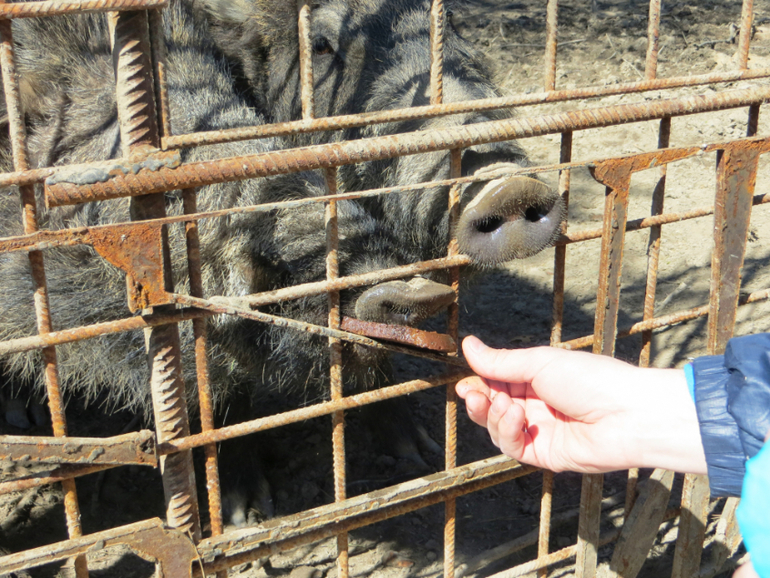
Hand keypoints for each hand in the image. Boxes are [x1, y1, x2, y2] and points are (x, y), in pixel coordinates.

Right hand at [456, 336, 706, 473]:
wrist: (628, 414)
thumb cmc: (592, 380)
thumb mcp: (539, 363)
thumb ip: (500, 362)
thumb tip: (467, 345)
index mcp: (537, 379)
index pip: (497, 382)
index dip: (479, 384)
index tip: (465, 383)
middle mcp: (536, 406)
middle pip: (492, 407)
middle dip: (479, 401)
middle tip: (472, 395)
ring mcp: (539, 431)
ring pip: (497, 428)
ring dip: (493, 416)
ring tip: (506, 405)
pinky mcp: (544, 454)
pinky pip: (512, 448)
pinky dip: (507, 432)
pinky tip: (515, 418)